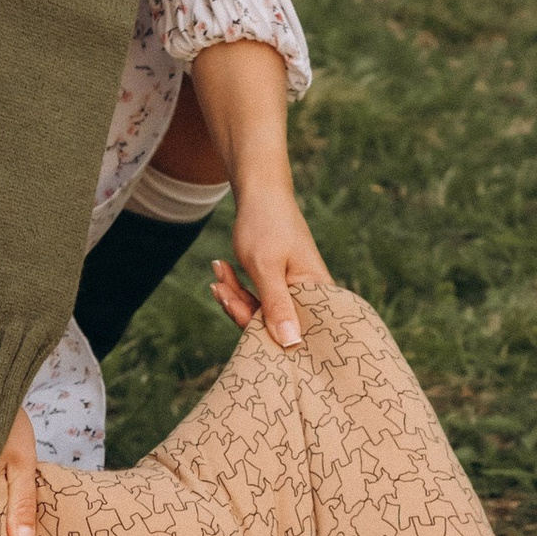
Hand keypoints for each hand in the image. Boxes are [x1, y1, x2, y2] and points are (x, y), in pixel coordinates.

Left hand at [189, 39, 324, 351]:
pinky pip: (256, 298)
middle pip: (274, 324)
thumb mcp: (266, 268)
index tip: (234, 306)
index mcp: (318, 294)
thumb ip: (276, 307)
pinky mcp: (280, 285)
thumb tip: (291, 345)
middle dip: (241, 308)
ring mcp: (294, 291)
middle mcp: (311, 296)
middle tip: (220, 288)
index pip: (295, 331)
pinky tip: (219, 269)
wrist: (261, 189)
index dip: (263, 332)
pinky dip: (236, 287)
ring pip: (260, 311)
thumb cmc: (267, 224)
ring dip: (234, 295)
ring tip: (218, 273)